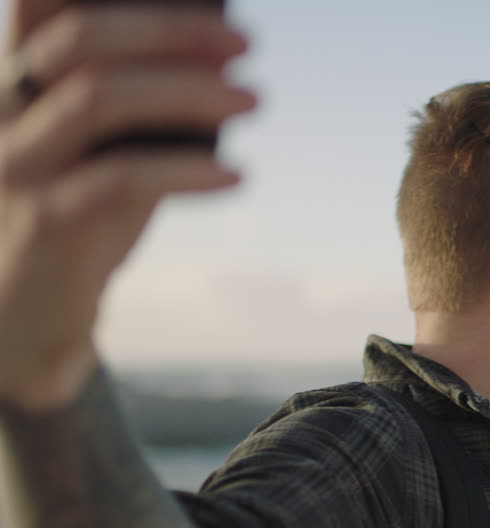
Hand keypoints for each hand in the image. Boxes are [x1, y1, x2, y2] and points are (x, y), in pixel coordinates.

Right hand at [0, 0, 254, 409]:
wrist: (20, 323)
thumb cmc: (75, 221)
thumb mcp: (104, 152)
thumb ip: (138, 104)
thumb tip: (219, 56)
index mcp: (16, 81)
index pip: (40, 3)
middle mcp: (3, 110)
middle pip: (79, 38)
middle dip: (171, 30)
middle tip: (245, 42)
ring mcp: (17, 165)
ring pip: (97, 97)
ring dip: (189, 91)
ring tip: (254, 101)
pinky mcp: (44, 222)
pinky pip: (119, 178)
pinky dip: (187, 171)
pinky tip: (237, 176)